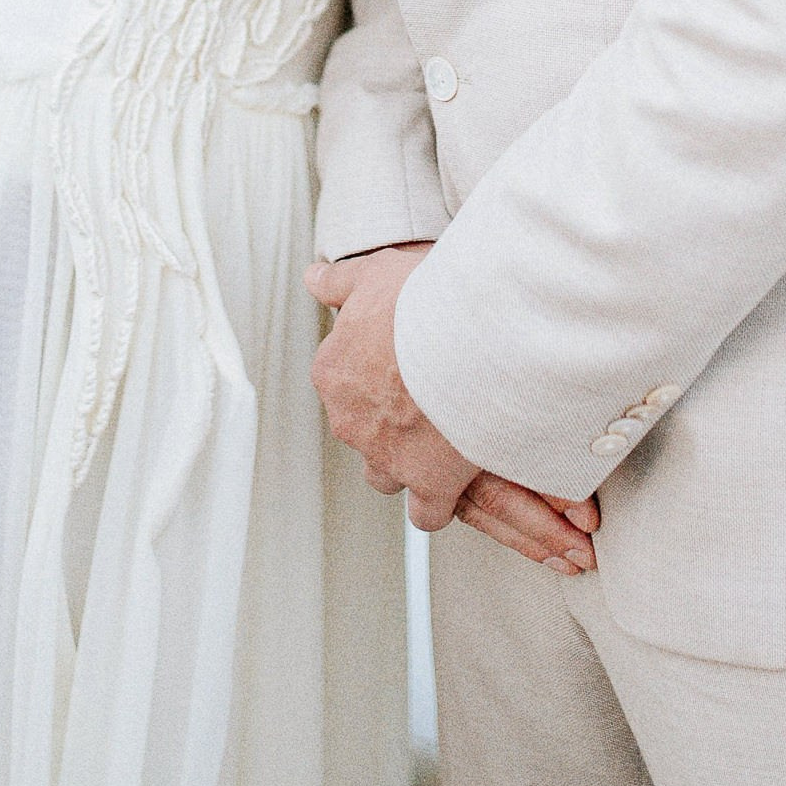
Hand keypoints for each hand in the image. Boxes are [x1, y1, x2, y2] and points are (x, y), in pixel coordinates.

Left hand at [307, 248, 598, 568]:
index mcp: (334, 370)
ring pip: (386, 473)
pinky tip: (457, 482)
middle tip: (428, 399)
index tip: (405, 365)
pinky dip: (439, 502)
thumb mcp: (374, 273)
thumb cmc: (424, 301)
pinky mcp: (427, 483)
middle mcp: (350, 418)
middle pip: (362, 431)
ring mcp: (387, 455)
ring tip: (442, 441)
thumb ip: (339, 281)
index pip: (342, 384)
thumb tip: (313, 278)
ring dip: (407, 463)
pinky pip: (426, 511)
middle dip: (389, 422)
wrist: (472, 335)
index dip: (377, 377)